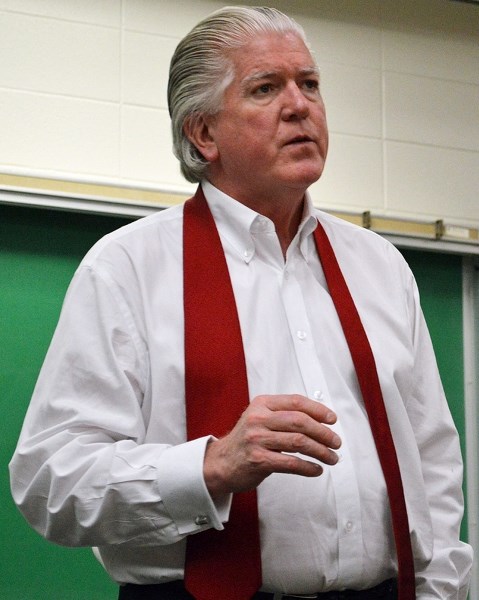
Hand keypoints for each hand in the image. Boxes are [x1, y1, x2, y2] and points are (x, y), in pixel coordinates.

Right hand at [203, 394, 340, 496]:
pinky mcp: (258, 460)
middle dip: (323, 432)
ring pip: (298, 442)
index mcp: (262, 404)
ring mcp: (256, 439)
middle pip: (300, 421)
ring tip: (332, 457)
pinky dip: (309, 467)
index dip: (318, 410)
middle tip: (336, 442)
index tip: (332, 420)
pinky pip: (291, 463)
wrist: (221, 462)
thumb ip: (284, 415)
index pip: (296, 402)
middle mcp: (258, 419)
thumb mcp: (261, 418)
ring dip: (321, 451)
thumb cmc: (248, 440)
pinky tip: (317, 469)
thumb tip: (321, 419)